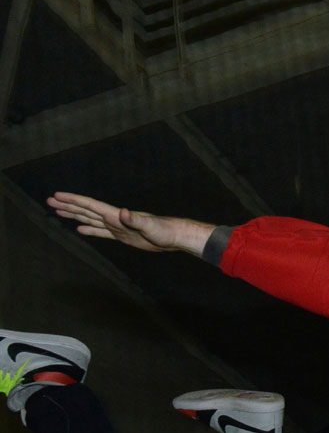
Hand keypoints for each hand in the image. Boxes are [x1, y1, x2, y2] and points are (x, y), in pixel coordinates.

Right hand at [47, 192, 213, 254]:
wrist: (174, 237)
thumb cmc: (165, 231)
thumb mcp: (150, 226)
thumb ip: (136, 219)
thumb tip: (122, 212)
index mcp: (116, 215)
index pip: (90, 205)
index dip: (73, 200)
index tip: (57, 195)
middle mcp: (114, 218)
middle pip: (86, 210)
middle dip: (68, 205)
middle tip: (49, 201)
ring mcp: (117, 227)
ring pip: (90, 219)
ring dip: (74, 215)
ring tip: (58, 212)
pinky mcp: (122, 236)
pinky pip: (101, 233)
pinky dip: (90, 230)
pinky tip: (80, 229)